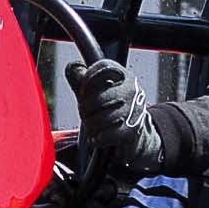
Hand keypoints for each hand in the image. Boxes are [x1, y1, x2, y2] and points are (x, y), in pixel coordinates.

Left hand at [69, 58, 174, 178]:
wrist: (135, 128)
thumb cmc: (113, 105)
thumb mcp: (101, 88)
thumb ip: (83, 78)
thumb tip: (73, 69)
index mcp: (124, 75)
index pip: (103, 68)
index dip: (88, 79)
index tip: (83, 90)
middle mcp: (132, 89)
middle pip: (97, 98)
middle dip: (85, 108)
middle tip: (85, 113)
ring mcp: (133, 109)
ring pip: (100, 118)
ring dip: (90, 125)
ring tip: (91, 126)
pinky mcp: (132, 129)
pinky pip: (106, 135)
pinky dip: (97, 138)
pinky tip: (96, 137)